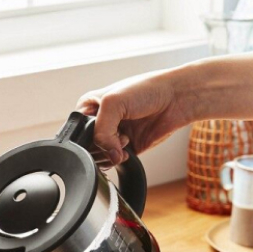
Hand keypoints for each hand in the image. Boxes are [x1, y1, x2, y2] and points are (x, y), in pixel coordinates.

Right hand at [76, 69, 194, 165]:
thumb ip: (100, 131)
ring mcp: (113, 136)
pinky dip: (119, 159)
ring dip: (111, 152)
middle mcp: (99, 122)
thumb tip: (107, 154)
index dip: (86, 135)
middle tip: (116, 134)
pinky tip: (128, 148)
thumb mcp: (113, 103)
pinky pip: (113, 162)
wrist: (176, 98)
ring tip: (124, 138)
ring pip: (98, 156)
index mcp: (89, 107)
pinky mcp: (125, 148)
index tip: (100, 132)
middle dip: (101, 145)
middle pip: (86, 146)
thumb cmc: (147, 90)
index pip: (76, 130)